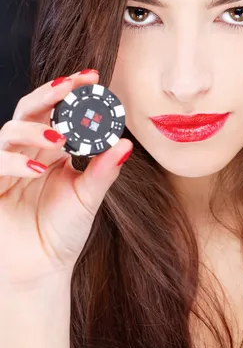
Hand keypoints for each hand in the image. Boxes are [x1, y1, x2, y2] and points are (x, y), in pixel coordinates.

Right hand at [0, 70, 132, 289]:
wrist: (41, 268)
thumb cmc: (62, 232)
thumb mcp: (88, 198)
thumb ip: (103, 170)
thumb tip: (126, 143)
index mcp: (53, 152)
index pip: (59, 112)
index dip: (73, 94)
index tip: (95, 79)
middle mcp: (30, 153)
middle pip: (31, 109)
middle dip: (51, 92)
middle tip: (74, 83)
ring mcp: (9, 167)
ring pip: (10, 131)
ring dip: (35, 129)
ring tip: (60, 138)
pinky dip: (15, 161)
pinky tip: (38, 168)